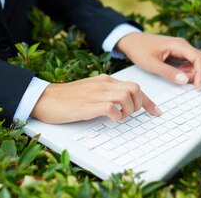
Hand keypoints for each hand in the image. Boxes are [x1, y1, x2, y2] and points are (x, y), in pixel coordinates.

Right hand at [30, 74, 161, 123]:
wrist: (45, 98)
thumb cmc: (66, 98)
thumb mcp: (90, 91)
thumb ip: (105, 94)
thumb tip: (121, 105)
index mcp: (104, 80)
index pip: (134, 86)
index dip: (148, 100)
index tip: (155, 111)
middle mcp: (103, 84)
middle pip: (135, 88)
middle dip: (140, 104)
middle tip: (131, 115)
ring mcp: (96, 94)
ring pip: (126, 96)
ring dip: (129, 111)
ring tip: (120, 118)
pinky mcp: (88, 105)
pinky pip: (111, 108)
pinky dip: (116, 116)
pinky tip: (111, 120)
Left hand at [115, 33, 200, 88]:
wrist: (131, 41)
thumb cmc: (139, 49)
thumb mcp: (152, 64)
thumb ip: (168, 73)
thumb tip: (185, 81)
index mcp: (178, 45)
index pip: (199, 59)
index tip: (197, 87)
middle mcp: (183, 45)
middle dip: (197, 73)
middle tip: (184, 81)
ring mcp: (181, 49)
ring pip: (197, 62)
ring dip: (192, 72)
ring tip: (177, 77)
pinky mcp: (178, 54)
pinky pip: (189, 63)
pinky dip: (187, 71)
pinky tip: (176, 74)